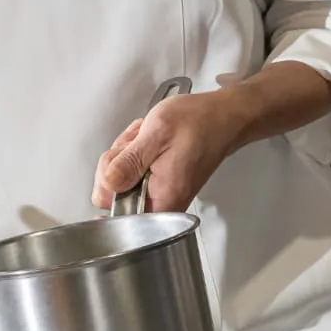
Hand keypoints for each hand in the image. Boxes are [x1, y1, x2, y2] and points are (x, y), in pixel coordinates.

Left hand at [91, 91, 248, 213]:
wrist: (222, 116)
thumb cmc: (198, 123)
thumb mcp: (156, 135)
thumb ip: (129, 163)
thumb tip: (108, 184)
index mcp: (163, 199)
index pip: (117, 214)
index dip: (109, 186)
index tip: (118, 164)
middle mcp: (162, 201)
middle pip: (114, 192)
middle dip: (117, 162)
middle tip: (136, 143)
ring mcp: (160, 191)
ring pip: (121, 178)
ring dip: (127, 153)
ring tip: (146, 138)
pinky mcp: (160, 180)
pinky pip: (133, 170)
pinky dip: (136, 152)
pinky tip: (149, 139)